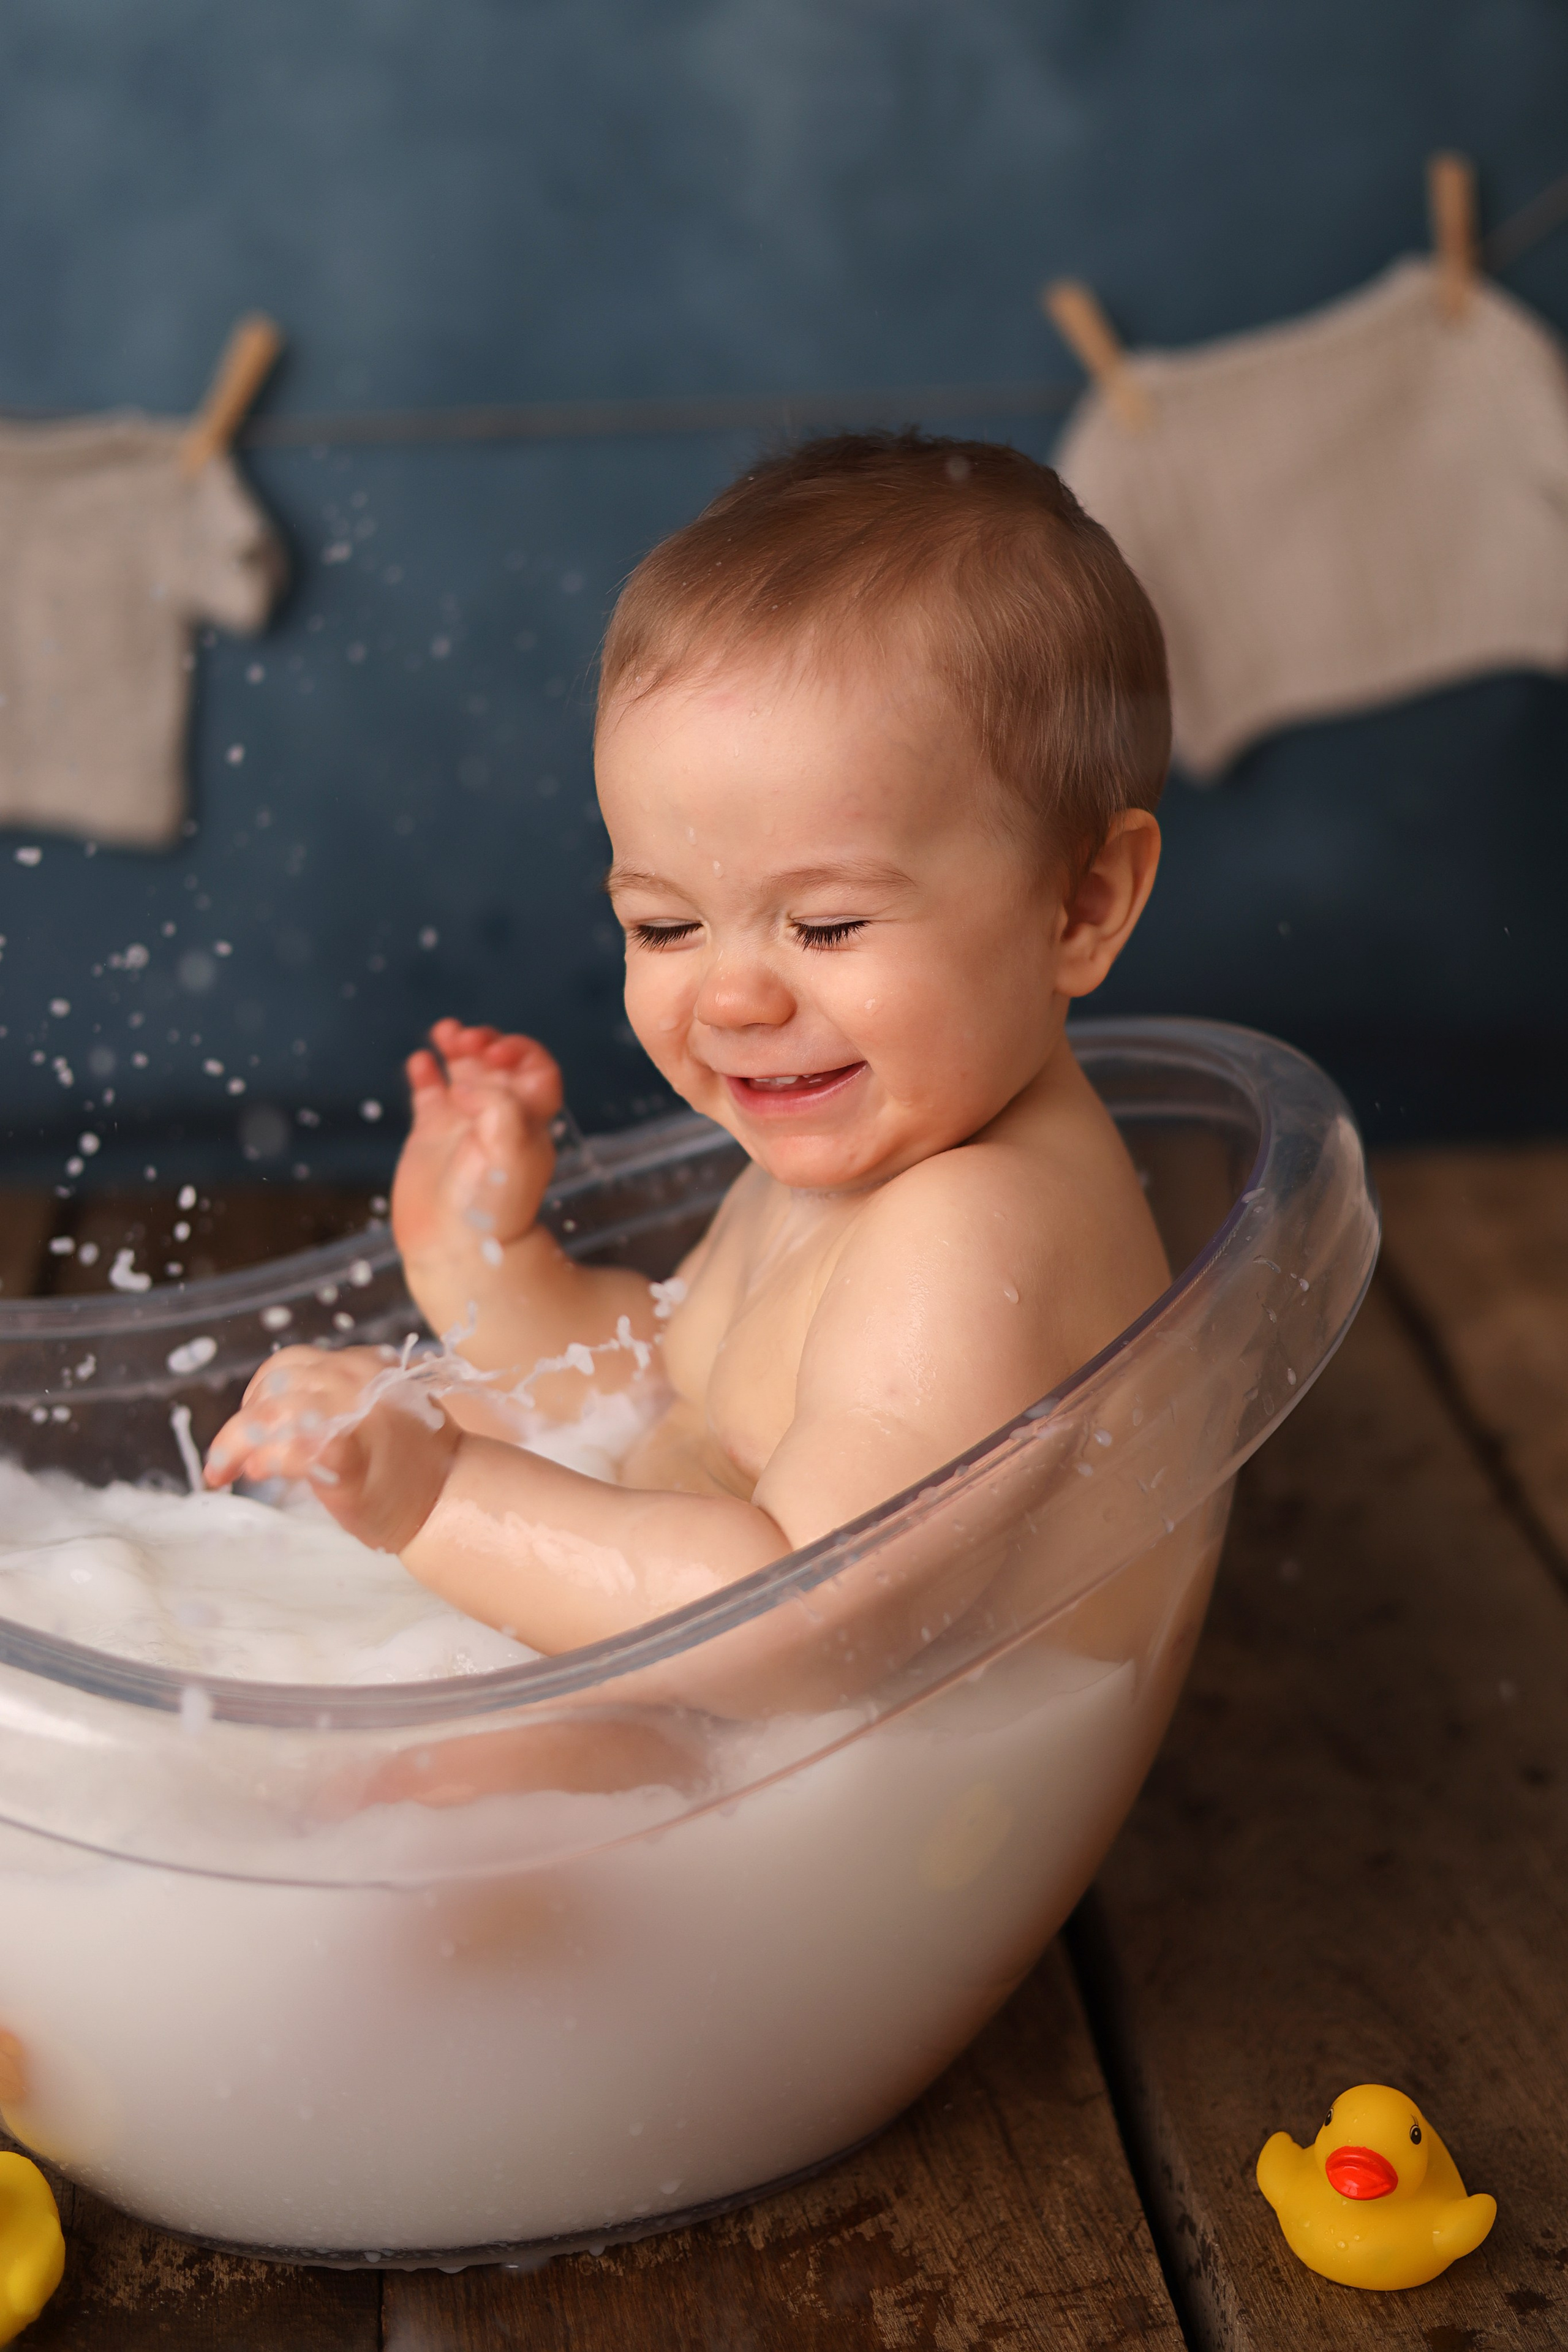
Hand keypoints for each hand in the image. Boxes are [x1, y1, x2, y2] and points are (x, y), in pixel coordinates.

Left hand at [204, 1345, 459, 1554]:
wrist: (453, 1498)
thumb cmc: (416, 1463)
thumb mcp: (384, 1407)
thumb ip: (343, 1397)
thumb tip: (286, 1407)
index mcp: (362, 1366)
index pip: (290, 1364)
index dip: (259, 1391)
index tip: (251, 1422)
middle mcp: (355, 1381)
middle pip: (274, 1387)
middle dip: (240, 1423)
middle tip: (225, 1459)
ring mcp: (352, 1416)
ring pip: (273, 1414)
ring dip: (238, 1443)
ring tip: (228, 1471)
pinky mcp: (347, 1458)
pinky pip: (293, 1448)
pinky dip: (268, 1459)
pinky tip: (258, 1474)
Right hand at [392, 1020, 563, 1271]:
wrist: (457, 1251)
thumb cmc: (493, 1208)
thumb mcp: (511, 1150)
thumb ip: (498, 1105)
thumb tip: (466, 1083)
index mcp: (529, 1119)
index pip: (536, 1069)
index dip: (519, 1051)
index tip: (494, 1052)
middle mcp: (498, 1117)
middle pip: (497, 1063)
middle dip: (483, 1041)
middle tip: (464, 1040)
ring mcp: (463, 1123)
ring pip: (464, 1071)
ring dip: (456, 1047)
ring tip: (444, 1034)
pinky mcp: (431, 1135)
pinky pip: (429, 1092)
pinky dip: (425, 1071)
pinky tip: (420, 1061)